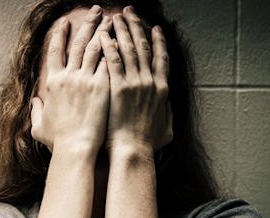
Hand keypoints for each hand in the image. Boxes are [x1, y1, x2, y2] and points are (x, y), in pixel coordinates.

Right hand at [31, 6, 111, 156]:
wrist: (76, 148)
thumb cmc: (59, 141)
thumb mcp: (39, 126)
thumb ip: (36, 111)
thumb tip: (35, 102)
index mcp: (53, 83)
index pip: (55, 51)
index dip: (60, 34)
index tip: (65, 22)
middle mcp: (69, 76)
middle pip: (78, 43)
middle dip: (87, 23)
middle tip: (96, 11)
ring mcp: (86, 80)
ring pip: (96, 47)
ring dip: (104, 31)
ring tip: (112, 19)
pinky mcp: (102, 86)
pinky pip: (110, 62)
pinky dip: (116, 50)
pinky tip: (124, 41)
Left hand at [100, 6, 172, 151]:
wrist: (132, 151)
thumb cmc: (147, 145)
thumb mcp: (166, 128)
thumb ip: (166, 113)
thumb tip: (167, 107)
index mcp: (162, 89)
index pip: (161, 57)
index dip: (158, 40)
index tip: (154, 28)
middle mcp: (150, 81)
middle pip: (144, 47)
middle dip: (136, 27)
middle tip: (129, 13)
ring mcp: (135, 83)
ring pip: (128, 49)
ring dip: (122, 30)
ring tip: (115, 16)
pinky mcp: (118, 88)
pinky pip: (113, 61)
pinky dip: (109, 46)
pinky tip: (103, 35)